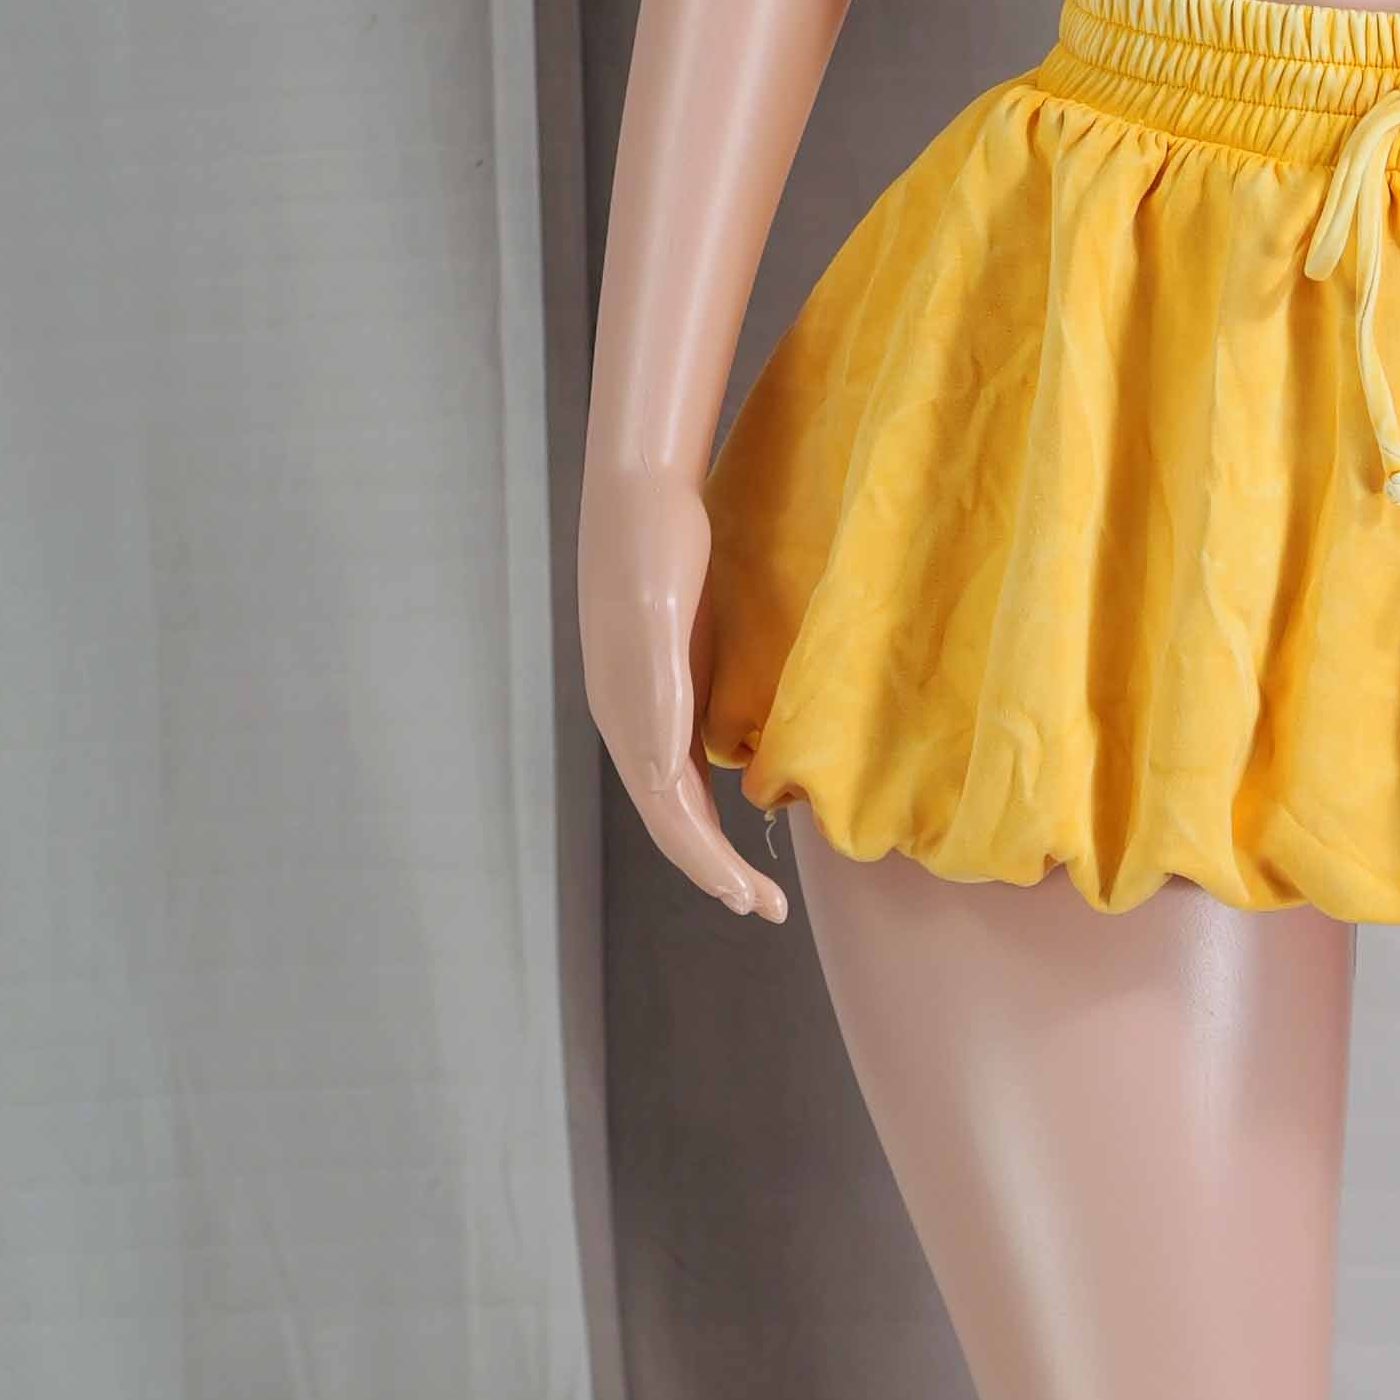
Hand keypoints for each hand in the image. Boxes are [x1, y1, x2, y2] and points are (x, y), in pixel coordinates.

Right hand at [577, 457, 789, 923]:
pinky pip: (682, 760)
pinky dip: (705, 799)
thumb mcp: (658, 620)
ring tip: (750, 882)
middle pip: (670, 818)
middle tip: (769, 910)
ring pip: (673, 796)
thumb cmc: (654, 547)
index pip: (670, 817)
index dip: (711, 866)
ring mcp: (644, 700)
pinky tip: (735, 803)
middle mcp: (631, 719)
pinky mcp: (665, 677)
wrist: (641, 489)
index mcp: (630, 715)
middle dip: (715, 870)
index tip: (756, 902)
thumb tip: (659, 773)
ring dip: (710, 844)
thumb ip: (657, 695)